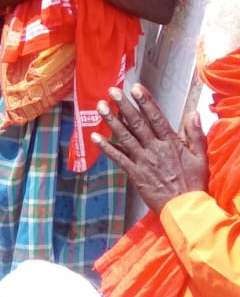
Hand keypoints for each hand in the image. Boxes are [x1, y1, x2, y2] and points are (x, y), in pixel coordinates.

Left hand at [92, 84, 208, 213]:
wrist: (184, 208)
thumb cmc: (193, 182)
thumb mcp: (201, 157)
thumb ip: (196, 134)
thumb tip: (193, 113)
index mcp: (171, 143)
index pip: (156, 118)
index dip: (145, 102)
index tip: (136, 88)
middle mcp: (155, 149)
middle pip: (137, 123)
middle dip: (124, 106)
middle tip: (112, 91)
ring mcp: (143, 161)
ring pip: (125, 137)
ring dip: (111, 121)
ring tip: (100, 106)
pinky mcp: (135, 174)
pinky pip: (118, 158)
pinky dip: (106, 147)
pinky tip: (95, 137)